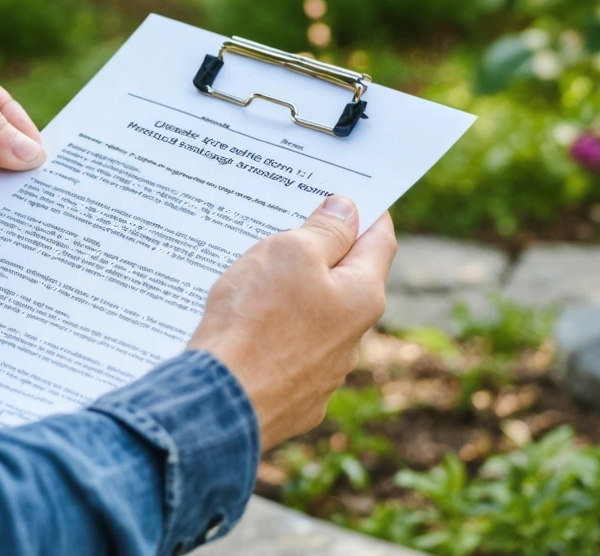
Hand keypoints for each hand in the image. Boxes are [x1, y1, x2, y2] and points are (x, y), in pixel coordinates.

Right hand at [188, 197, 395, 449]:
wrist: (220, 404)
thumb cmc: (255, 321)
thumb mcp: (289, 254)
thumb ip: (325, 231)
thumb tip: (348, 211)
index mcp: (361, 296)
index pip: (380, 239)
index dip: (365, 212)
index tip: (347, 194)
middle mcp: (353, 338)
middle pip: (345, 281)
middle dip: (320, 256)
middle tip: (284, 230)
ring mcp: (324, 373)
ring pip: (314, 320)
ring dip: (293, 299)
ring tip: (251, 284)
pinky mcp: (294, 397)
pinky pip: (288, 354)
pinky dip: (273, 336)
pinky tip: (243, 330)